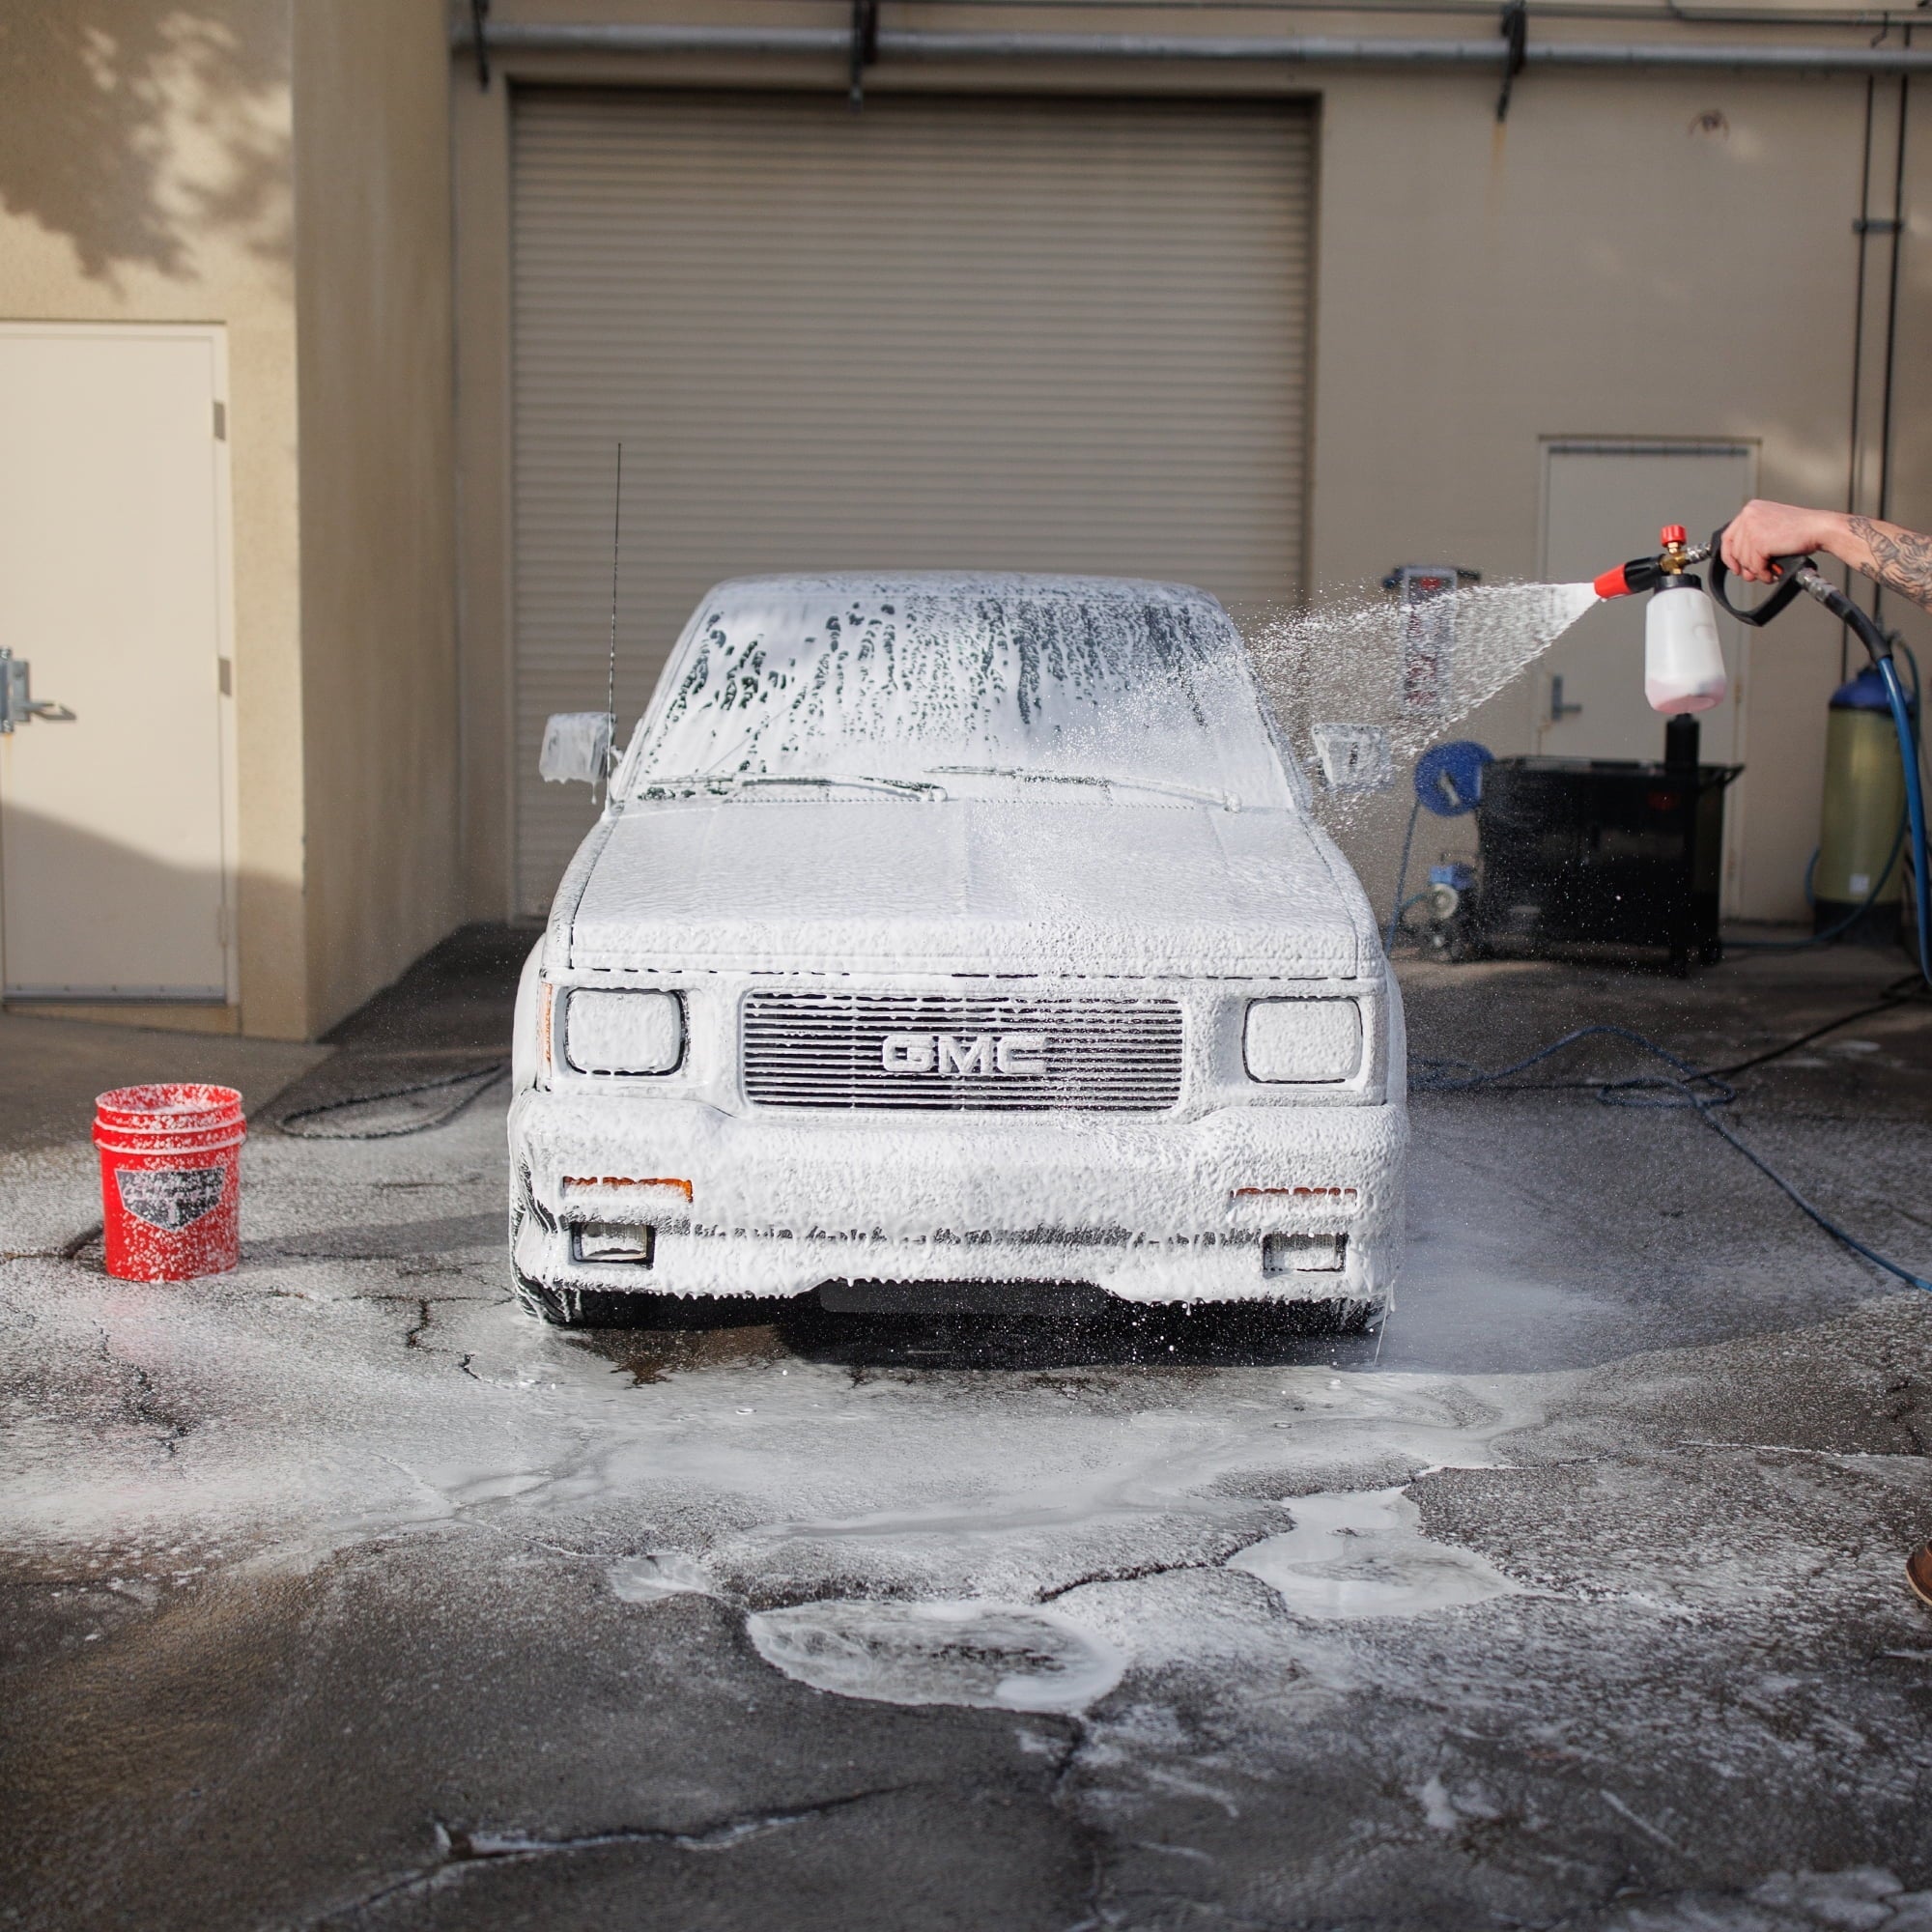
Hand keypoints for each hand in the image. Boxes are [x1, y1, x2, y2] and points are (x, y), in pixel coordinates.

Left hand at [1720, 500, 1846, 582]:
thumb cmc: (1801, 530)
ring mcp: (1752, 527)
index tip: (1735, 568)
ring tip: (1768, 572)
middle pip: (1735, 550)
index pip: (1728, 536)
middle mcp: (1748, 515)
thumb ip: (1753, 539)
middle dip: (1745, 566)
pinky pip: (1754, 565)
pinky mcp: (1759, 540)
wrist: (1819, 529)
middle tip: (1756, 574)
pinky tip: (1772, 574)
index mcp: (1751, 509)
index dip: (1729, 556)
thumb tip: (1739, 564)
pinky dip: (1763, 573)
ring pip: (1744, 560)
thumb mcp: (1770, 527)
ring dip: (1756, 571)